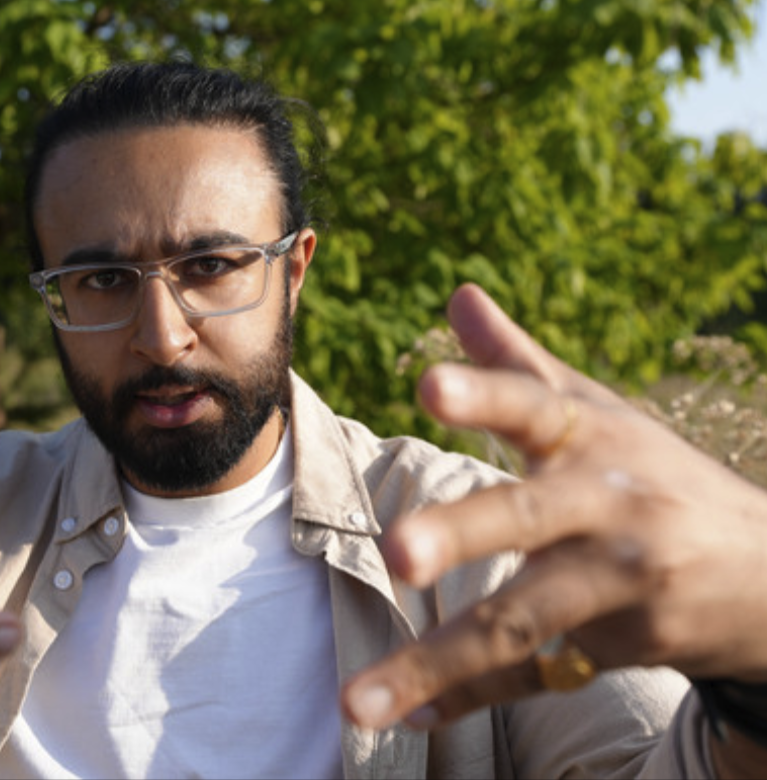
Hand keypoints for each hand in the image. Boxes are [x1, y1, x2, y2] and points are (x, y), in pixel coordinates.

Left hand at [342, 283, 766, 730]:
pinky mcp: (626, 643)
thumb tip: (456, 294)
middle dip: (462, 535)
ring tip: (355, 702)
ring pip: (521, 621)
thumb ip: (517, 362)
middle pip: (526, 518)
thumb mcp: (598, 412)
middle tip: (397, 553)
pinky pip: (536, 674)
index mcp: (591, 434)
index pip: (534, 405)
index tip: (429, 384)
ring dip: (435, 662)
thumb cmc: (654, 476)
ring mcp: (621, 580)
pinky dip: (468, 697)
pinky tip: (406, 715)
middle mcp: (608, 503)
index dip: (484, 393)